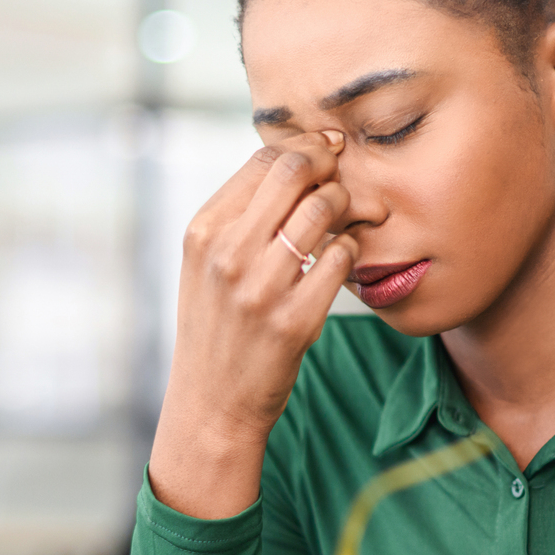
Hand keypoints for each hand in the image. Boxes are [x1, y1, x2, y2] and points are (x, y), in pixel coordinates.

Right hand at [148, 132, 360, 518]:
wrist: (212, 404)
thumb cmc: (217, 328)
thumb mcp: (206, 266)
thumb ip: (240, 217)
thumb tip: (295, 162)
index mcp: (204, 232)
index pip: (264, 160)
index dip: (306, 150)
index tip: (328, 157)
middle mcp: (227, 254)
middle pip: (295, 171)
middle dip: (330, 167)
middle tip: (346, 181)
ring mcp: (260, 288)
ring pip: (324, 209)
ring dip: (347, 207)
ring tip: (349, 221)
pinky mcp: (294, 321)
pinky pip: (342, 259)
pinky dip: (351, 251)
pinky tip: (342, 261)